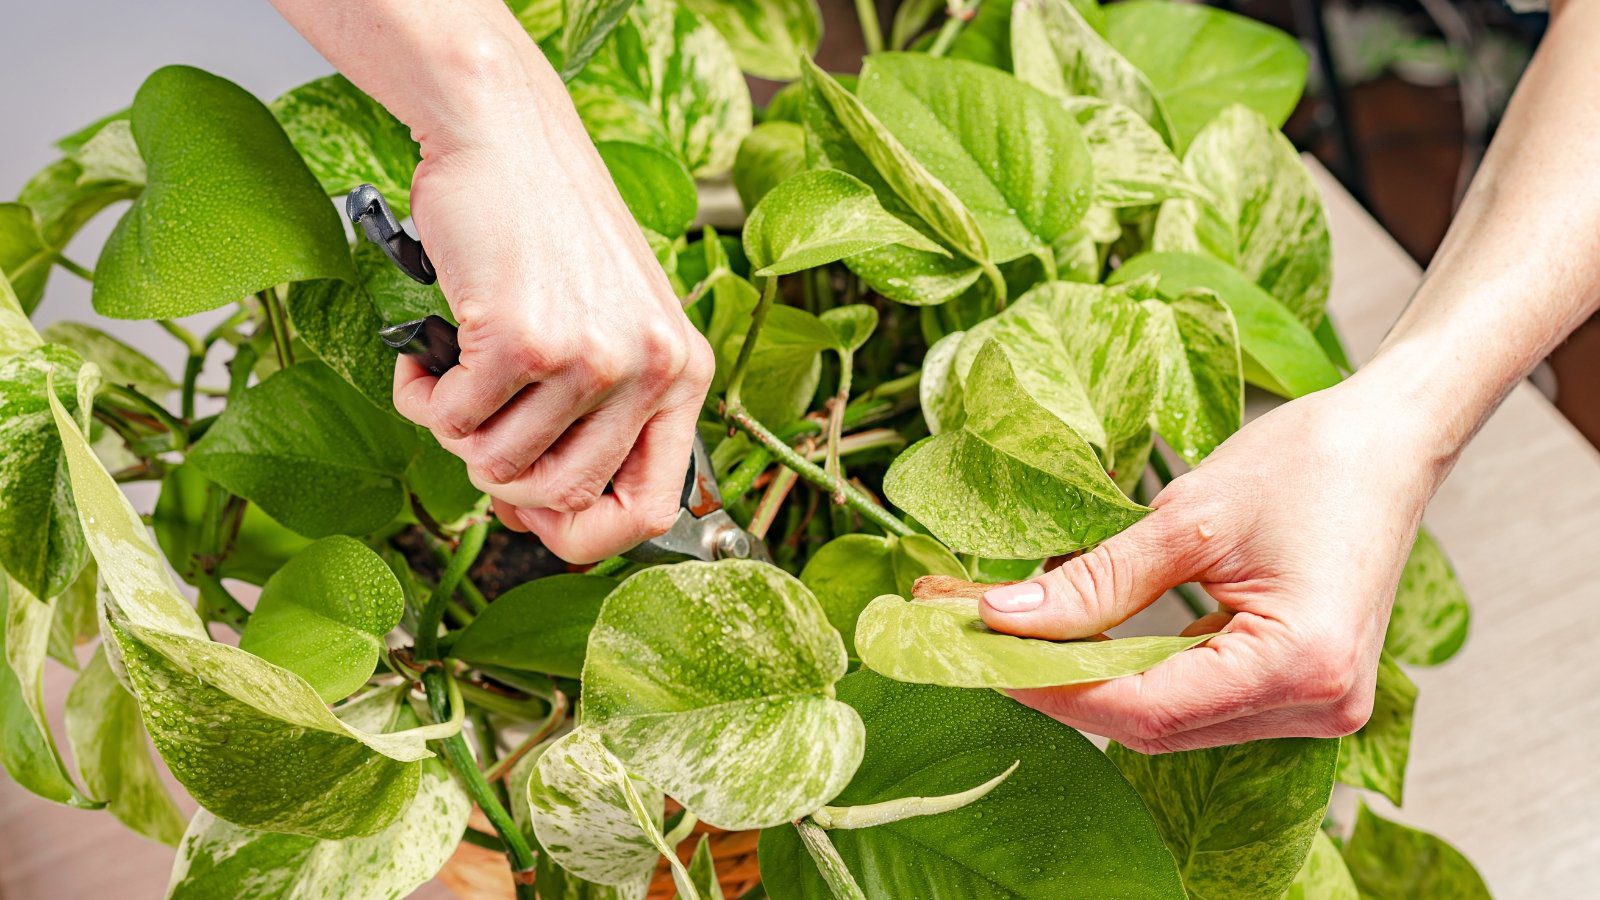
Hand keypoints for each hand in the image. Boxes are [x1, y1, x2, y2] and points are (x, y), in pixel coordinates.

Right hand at [392, 71, 712, 563]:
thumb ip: (602, 413)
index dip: (583, 534)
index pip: (651, 510)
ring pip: (496, 465)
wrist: (504, 134)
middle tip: (477, 425)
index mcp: (683, 371)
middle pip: (561, 497)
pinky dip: (421, 400)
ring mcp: (590, 356)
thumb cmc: (549, 229)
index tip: (536, 514)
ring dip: (454, 431)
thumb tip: (545, 516)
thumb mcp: (614, 321)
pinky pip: (451, 421)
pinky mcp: (521, 339)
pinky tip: (425, 360)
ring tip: (452, 376)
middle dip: (501, 478)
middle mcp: (650, 368)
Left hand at [979, 370, 1449, 751]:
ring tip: (1024, 634)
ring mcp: (1316, 706)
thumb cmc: (1310, 462)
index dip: (1054, 688)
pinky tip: (1088, 637)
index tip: (982, 654)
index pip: (1148, 708)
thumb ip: (1097, 579)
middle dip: (1063, 685)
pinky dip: (1138, 672)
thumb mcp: (1189, 516)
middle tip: (985, 639)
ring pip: (1172, 720)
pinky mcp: (1303, 689)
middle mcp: (1318, 704)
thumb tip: (1004, 617)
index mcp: (1302, 662)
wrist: (1391, 441)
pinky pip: (1200, 700)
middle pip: (1157, 724)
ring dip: (1095, 681)